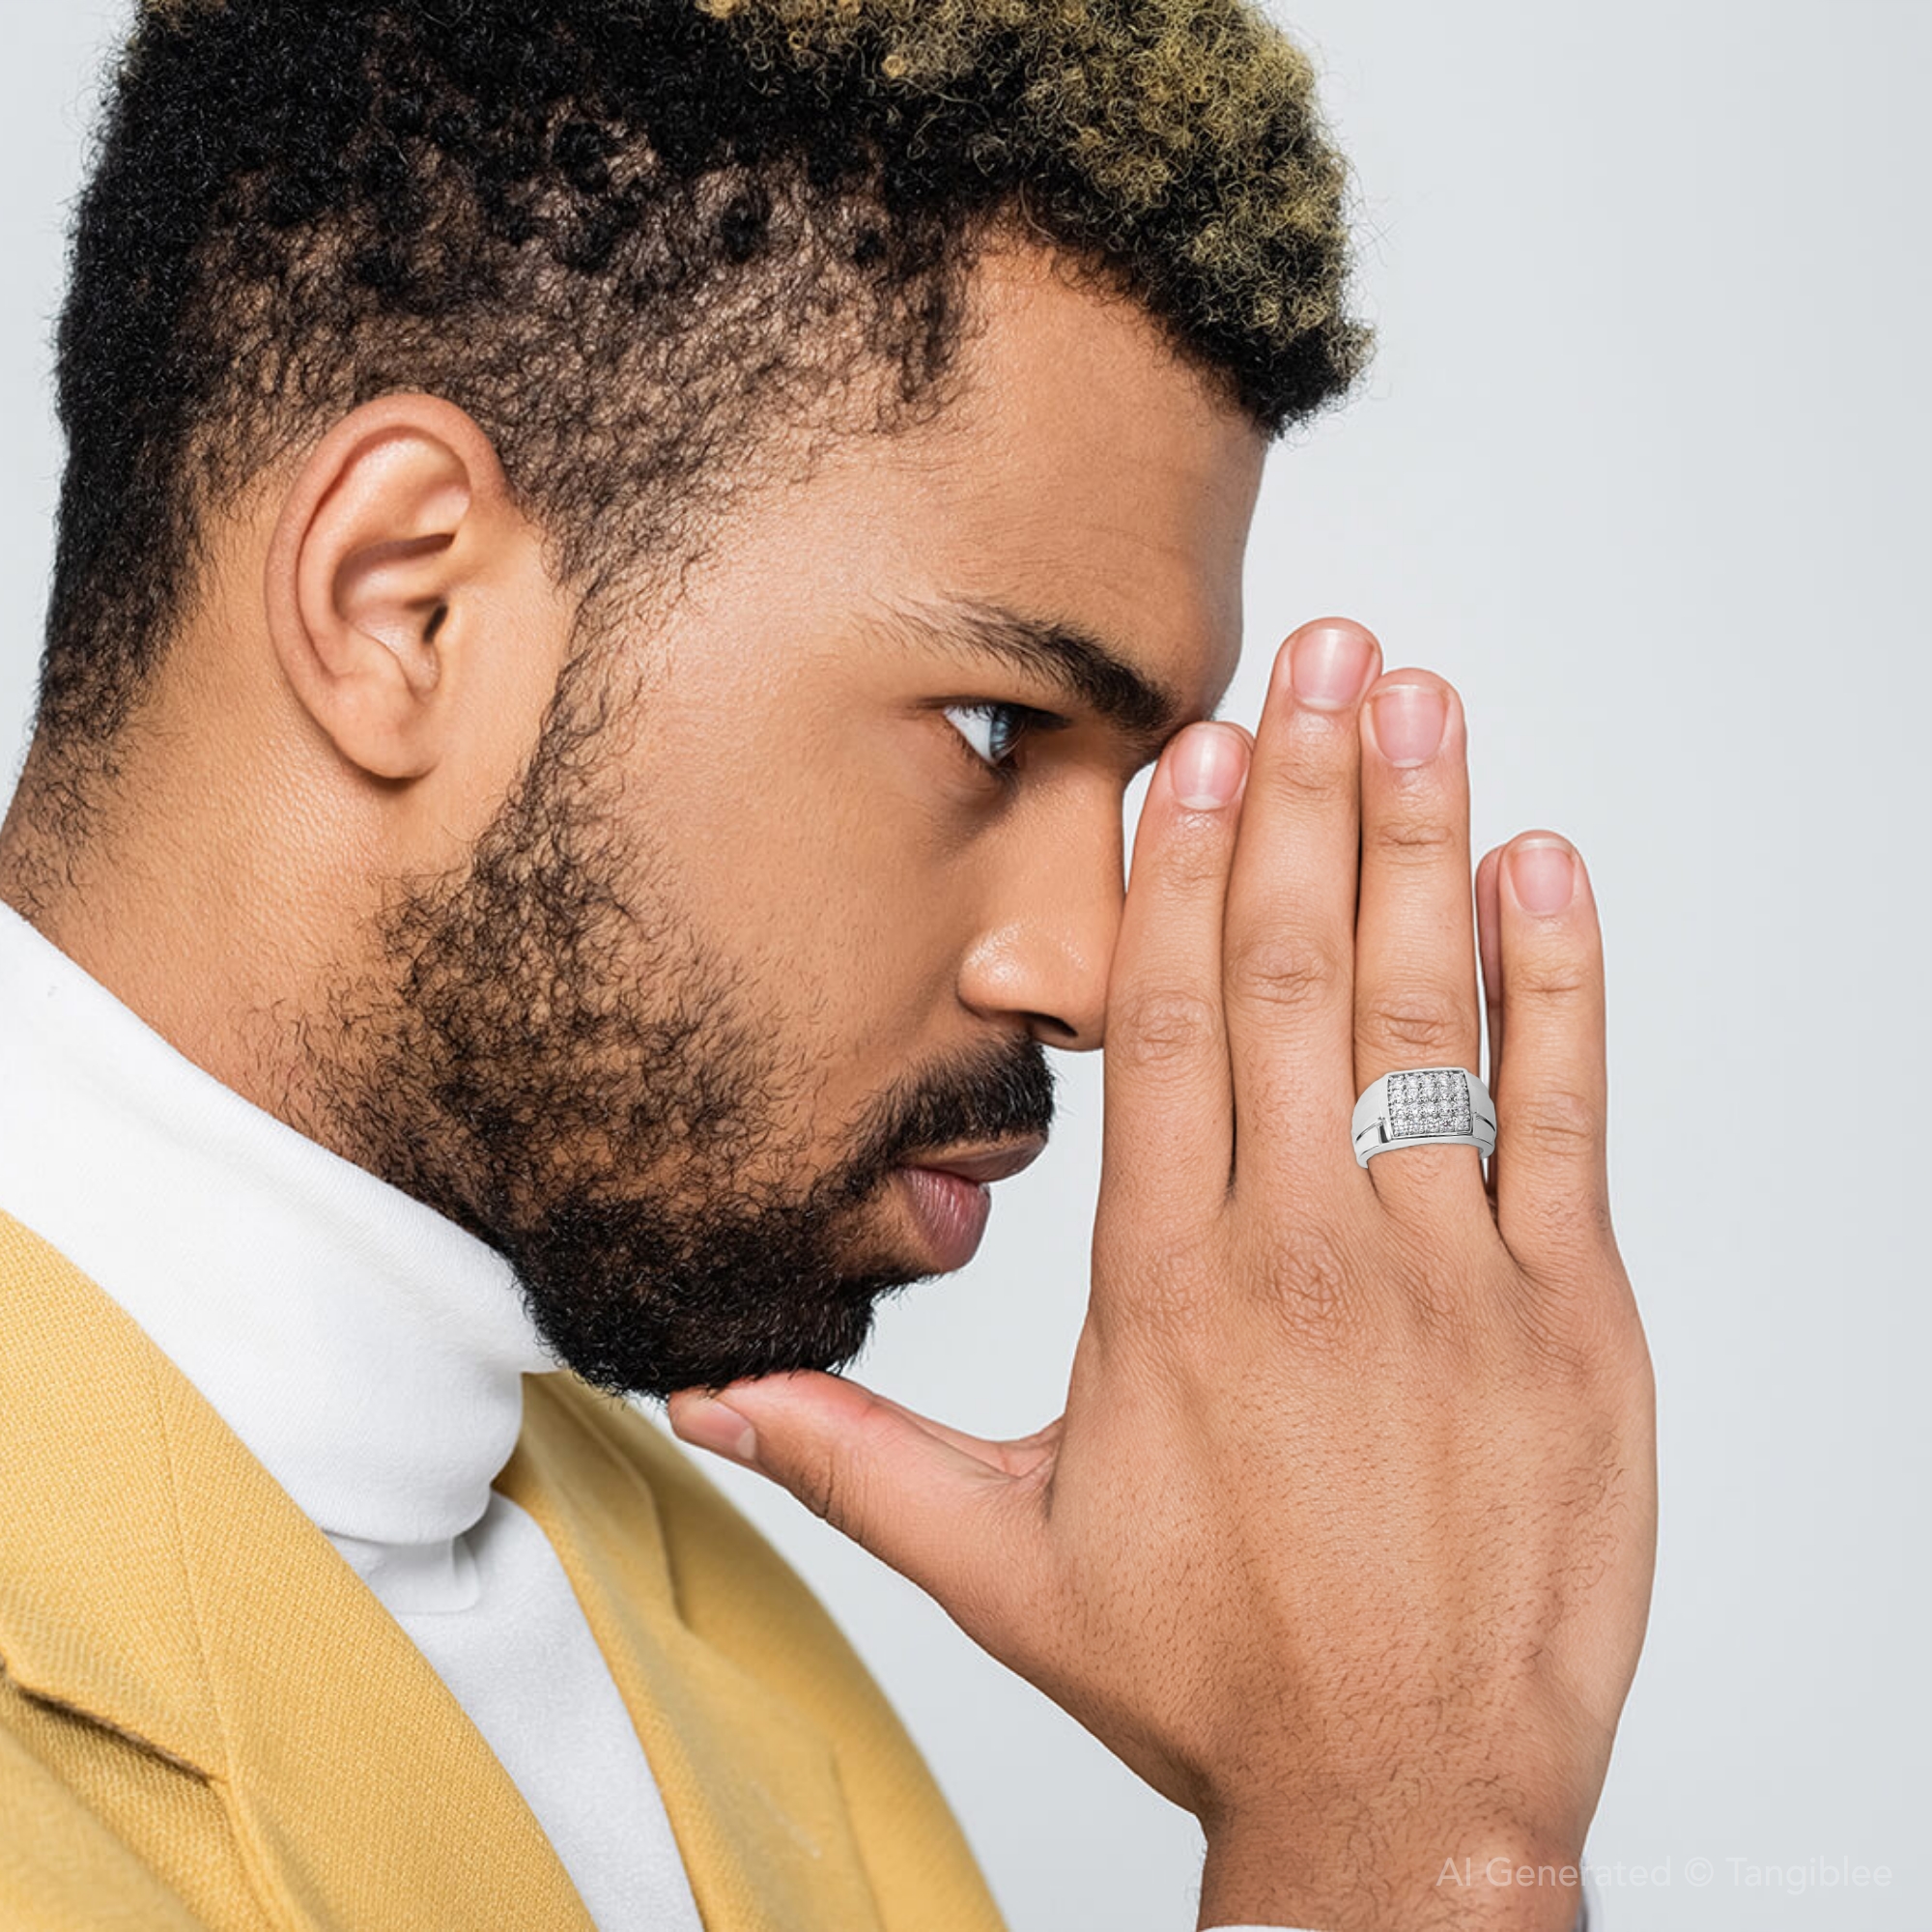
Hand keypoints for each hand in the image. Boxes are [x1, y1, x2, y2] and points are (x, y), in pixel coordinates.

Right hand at [670, 617, 1655, 1931]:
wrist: (1406, 1803)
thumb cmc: (1208, 1677)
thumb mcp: (1005, 1566)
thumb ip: (849, 1458)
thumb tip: (699, 1398)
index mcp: (1167, 1293)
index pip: (1172, 1032)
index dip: (1185, 877)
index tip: (1202, 751)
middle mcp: (1304, 1258)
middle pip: (1298, 979)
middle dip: (1309, 798)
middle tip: (1321, 652)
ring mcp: (1449, 1278)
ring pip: (1427, 1016)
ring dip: (1422, 842)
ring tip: (1419, 700)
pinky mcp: (1569, 1318)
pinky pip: (1567, 1117)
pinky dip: (1561, 983)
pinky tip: (1542, 863)